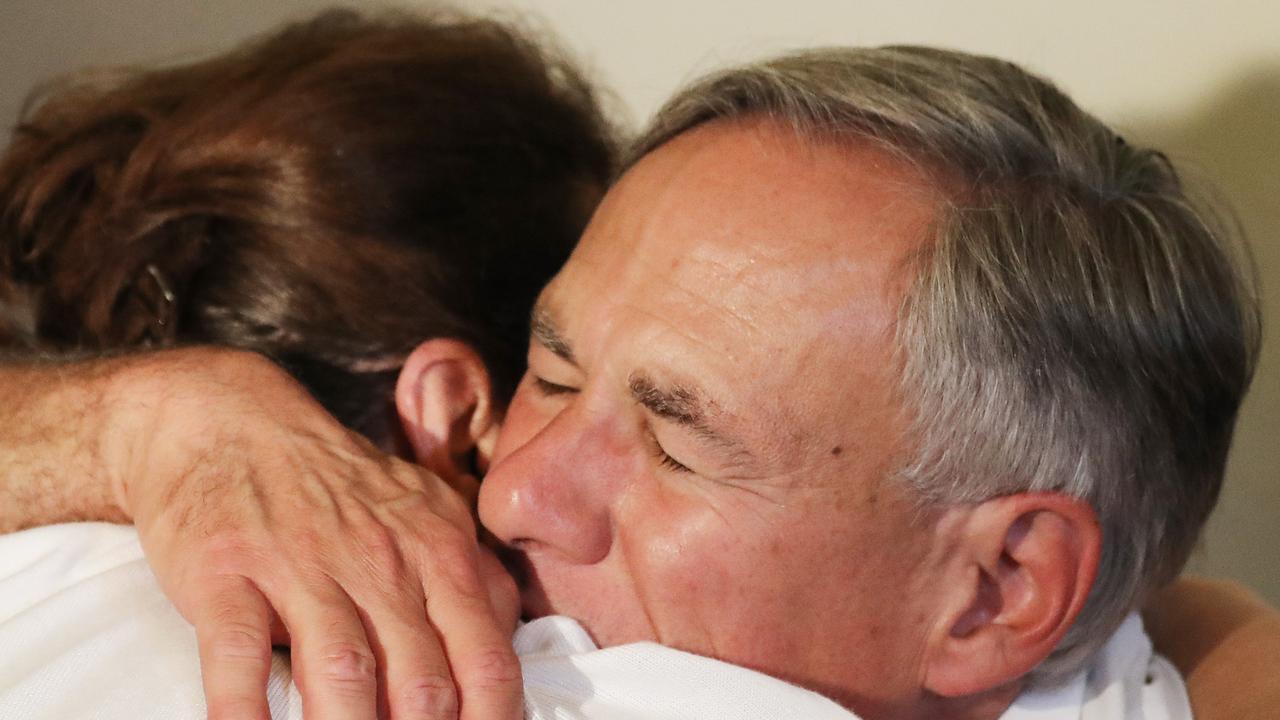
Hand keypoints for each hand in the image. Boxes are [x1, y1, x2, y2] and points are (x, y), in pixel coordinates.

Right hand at [107, 349, 521, 719]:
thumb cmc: (336, 485)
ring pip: (344, 675)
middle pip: (421, 682)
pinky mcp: (226, 574)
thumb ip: (474, 578)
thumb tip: (512, 648)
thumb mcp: (426, 511)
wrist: (228, 423)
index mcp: (438, 550)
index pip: (487, 658)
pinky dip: (246, 716)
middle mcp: (380, 560)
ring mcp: (302, 566)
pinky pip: (241, 659)